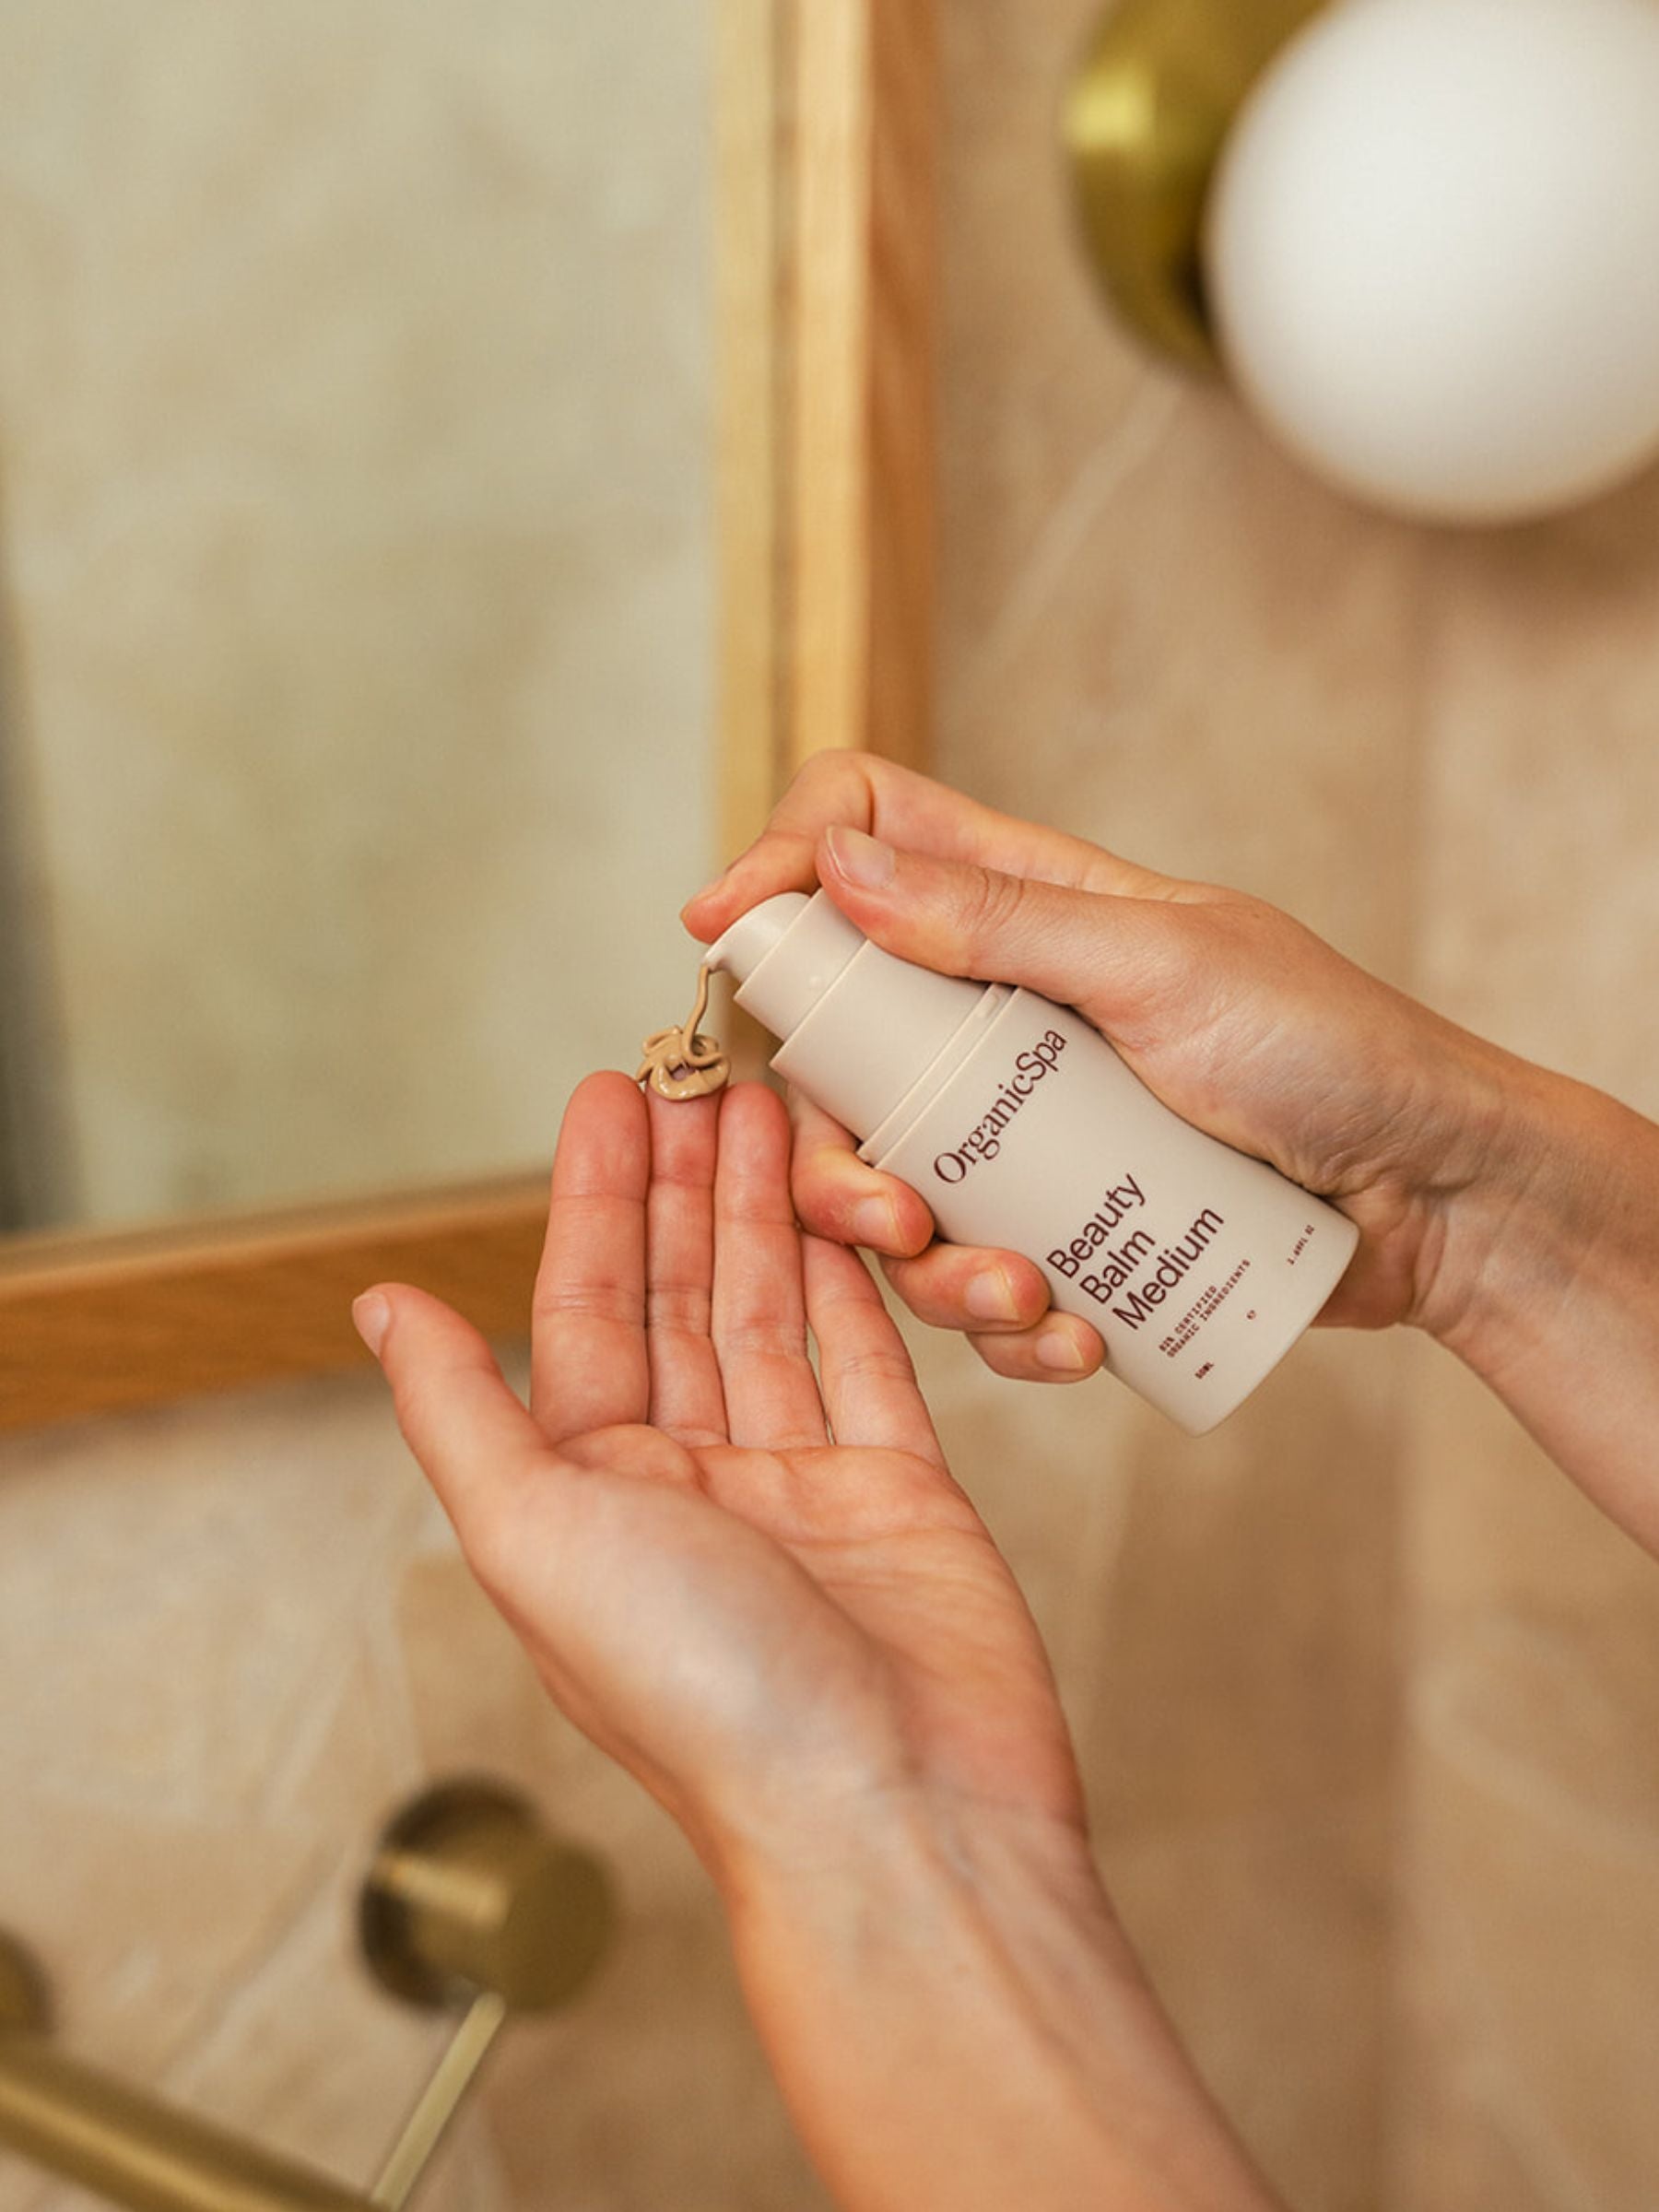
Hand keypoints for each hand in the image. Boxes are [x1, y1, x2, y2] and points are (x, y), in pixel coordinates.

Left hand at [358, 1070, 1282, 2211]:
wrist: (896, 1815)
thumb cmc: (706, 1697)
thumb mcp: (539, 1535)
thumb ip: (461, 1410)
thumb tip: (379, 1309)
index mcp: (591, 1497)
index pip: (586, 1309)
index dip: (595, 1197)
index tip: (612, 1091)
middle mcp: (689, 1486)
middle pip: (682, 1296)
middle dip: (683, 1180)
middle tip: (698, 1065)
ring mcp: (799, 1486)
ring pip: (774, 1312)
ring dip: (765, 1210)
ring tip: (769, 1104)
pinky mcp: (901, 1492)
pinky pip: (868, 1359)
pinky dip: (853, 1280)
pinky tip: (842, 1205)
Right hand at [682, 751, 1510, 1372]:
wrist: (1436, 1198)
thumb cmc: (1327, 1051)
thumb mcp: (1164, 966)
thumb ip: (1001, 921)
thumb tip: (839, 861)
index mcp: (1021, 906)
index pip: (859, 839)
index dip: (779, 869)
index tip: (722, 936)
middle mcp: (998, 1011)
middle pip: (838, 1055)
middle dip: (837, 1153)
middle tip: (892, 1214)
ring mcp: (1022, 1122)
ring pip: (893, 1187)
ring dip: (930, 1267)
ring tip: (1022, 1299)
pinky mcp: (1057, 1223)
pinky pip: (973, 1279)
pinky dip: (1005, 1327)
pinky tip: (1076, 1339)